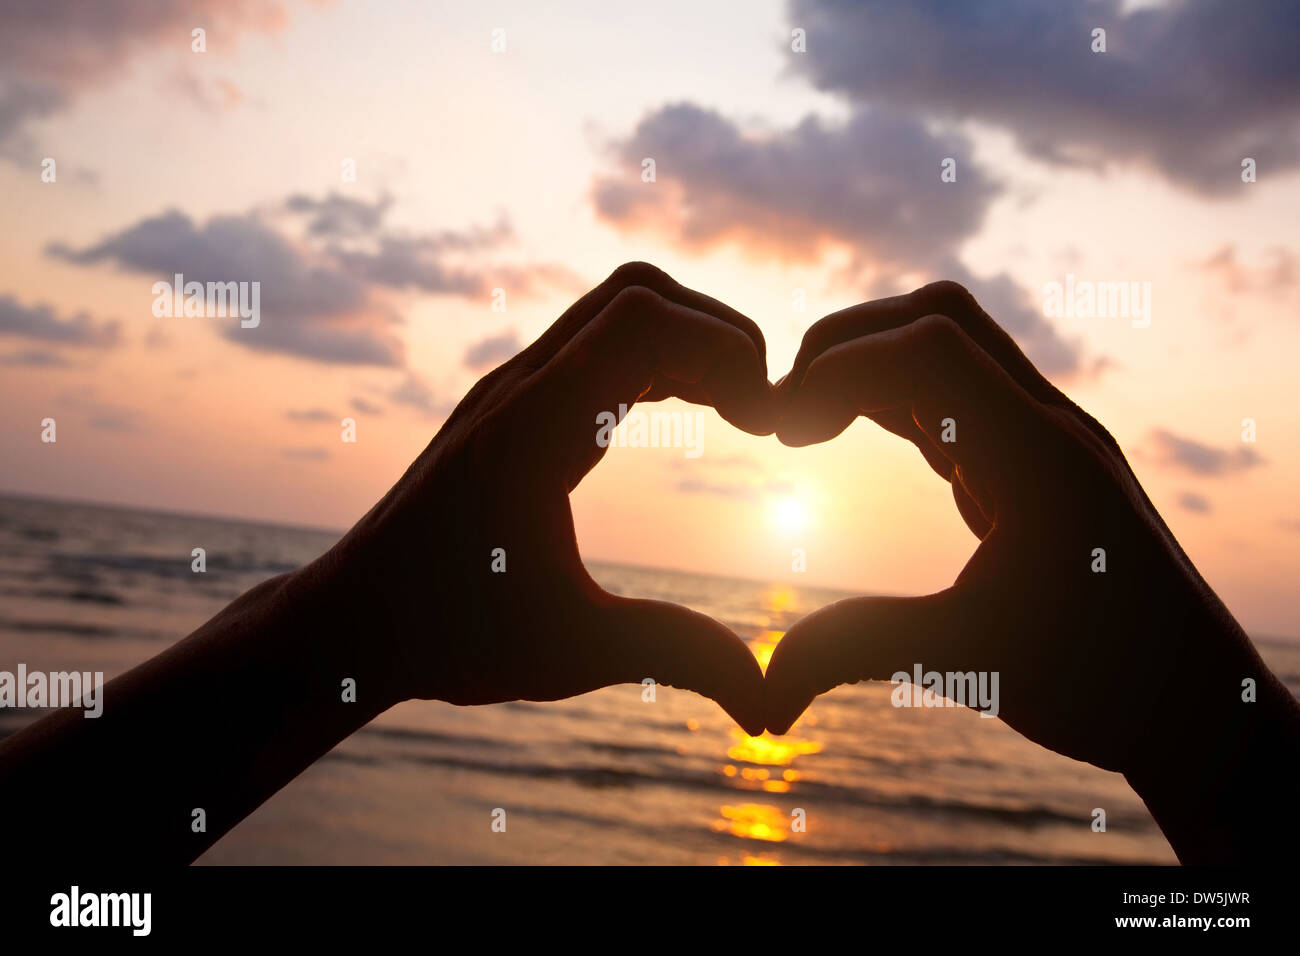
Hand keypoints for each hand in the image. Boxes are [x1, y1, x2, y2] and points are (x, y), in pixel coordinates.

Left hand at [307, 262, 774, 733]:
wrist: (353, 621)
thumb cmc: (446, 635)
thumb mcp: (568, 654)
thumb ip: (674, 659)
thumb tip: (768, 705)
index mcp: (533, 430)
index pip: (644, 320)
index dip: (726, 350)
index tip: (766, 426)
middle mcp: (520, 389)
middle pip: (639, 293)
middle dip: (720, 334)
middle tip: (762, 413)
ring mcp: (512, 389)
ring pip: (617, 310)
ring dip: (689, 342)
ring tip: (740, 413)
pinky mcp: (513, 405)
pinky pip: (598, 345)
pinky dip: (657, 361)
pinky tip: (689, 416)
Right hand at [763, 282, 1297, 844]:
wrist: (1200, 702)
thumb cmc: (1107, 684)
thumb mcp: (975, 665)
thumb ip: (862, 652)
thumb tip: (763, 694)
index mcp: (1040, 459)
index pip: (928, 349)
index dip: (836, 369)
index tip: (777, 431)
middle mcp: (1050, 427)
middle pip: (939, 319)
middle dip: (845, 347)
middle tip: (781, 417)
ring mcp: (1048, 438)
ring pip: (949, 347)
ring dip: (869, 367)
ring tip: (804, 427)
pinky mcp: (1039, 459)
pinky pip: (959, 393)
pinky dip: (895, 398)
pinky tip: (853, 438)